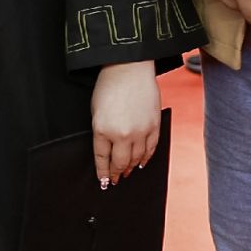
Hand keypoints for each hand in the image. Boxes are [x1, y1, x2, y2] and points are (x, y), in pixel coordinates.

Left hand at [91, 61, 160, 186]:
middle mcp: (122, 134)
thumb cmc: (108, 86)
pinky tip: (142, 162)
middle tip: (116, 180)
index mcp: (102, 130)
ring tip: (127, 173)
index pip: (102, 159)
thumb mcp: (96, 111)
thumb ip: (101, 132)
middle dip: (117, 174)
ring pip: (136, 159)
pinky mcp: (154, 126)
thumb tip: (107, 151)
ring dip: (131, 168)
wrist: (129, 68)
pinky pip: (151, 149)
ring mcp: (140, 131)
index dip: (103, 173)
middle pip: (120, 163)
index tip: (104, 182)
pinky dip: (146, 158)